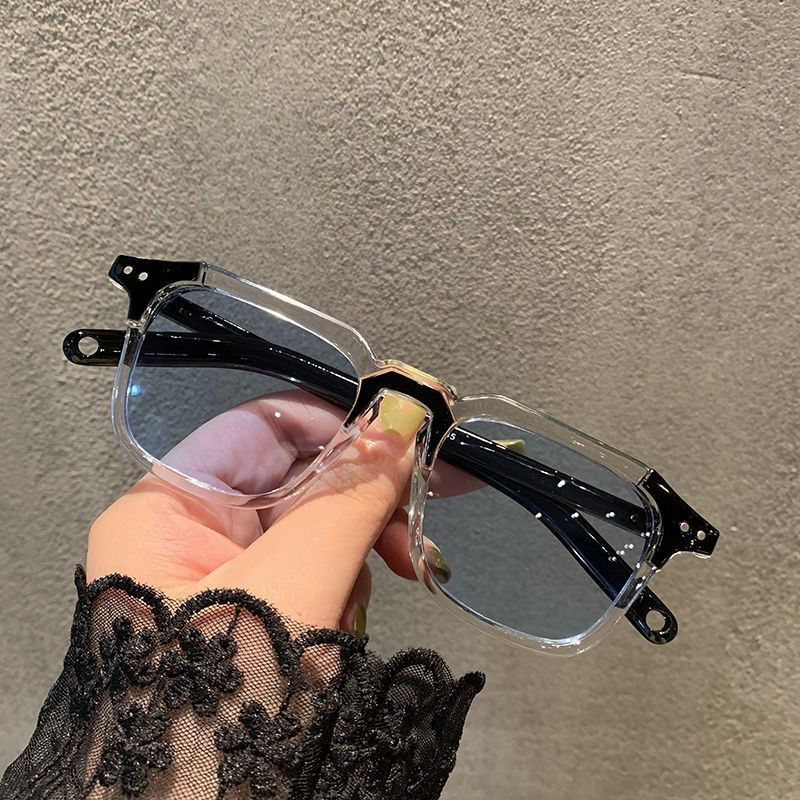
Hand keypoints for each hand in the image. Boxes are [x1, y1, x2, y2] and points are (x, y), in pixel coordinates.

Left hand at [86, 390, 459, 636]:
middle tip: (424, 502)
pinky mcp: (262, 609)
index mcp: (168, 510)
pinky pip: (319, 568)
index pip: (261, 428)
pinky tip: (354, 614)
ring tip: (397, 572)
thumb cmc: (224, 698)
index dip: (335, 422)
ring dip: (362, 546)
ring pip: (317, 524)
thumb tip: (401, 421)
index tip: (403, 429)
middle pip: (297, 478)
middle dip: (362, 497)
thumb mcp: (296, 581)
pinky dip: (350, 581)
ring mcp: (229, 574)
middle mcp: (193, 535)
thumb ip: (350, 496)